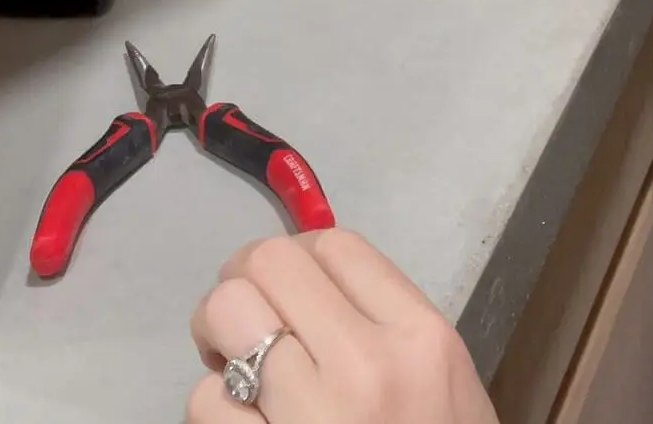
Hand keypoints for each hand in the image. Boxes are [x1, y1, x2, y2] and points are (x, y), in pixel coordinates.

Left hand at [187, 230, 498, 423]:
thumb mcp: (447, 393)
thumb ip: (386, 332)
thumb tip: (305, 284)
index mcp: (422, 340)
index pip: (334, 246)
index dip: (295, 260)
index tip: (285, 293)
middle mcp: (367, 366)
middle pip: (268, 263)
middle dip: (241, 285)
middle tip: (243, 325)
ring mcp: (310, 416)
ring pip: (226, 319)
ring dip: (217, 346)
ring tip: (234, 375)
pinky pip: (206, 403)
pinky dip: (212, 412)